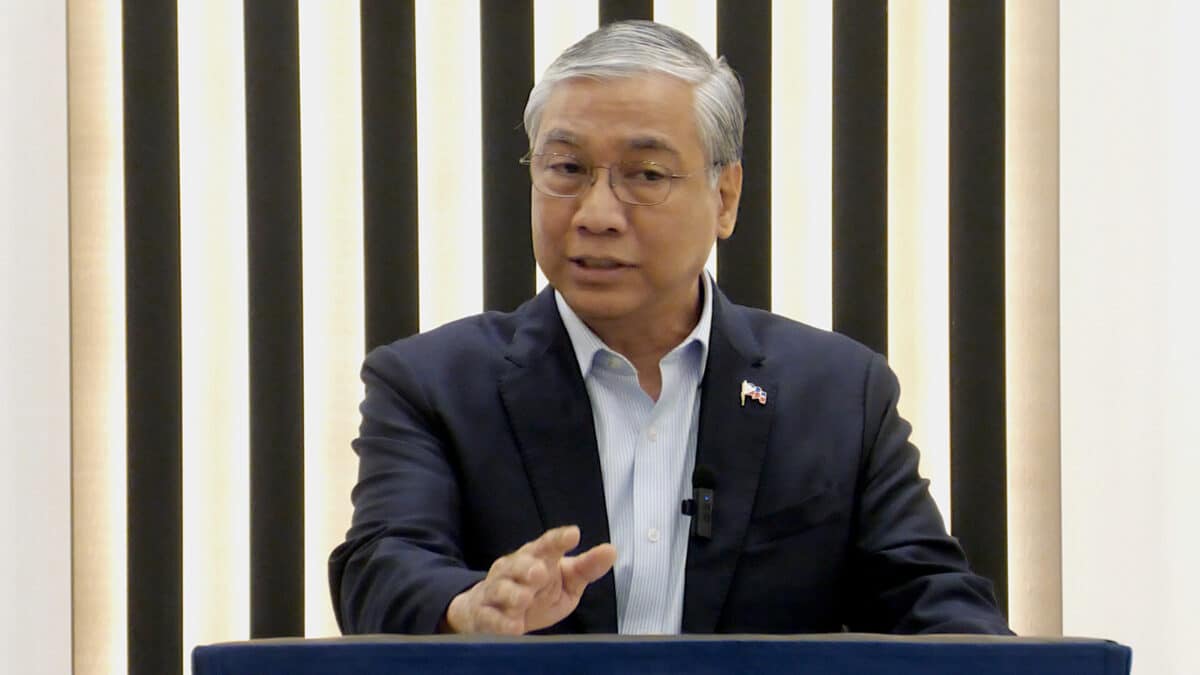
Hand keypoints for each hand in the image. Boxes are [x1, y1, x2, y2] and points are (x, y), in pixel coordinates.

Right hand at [443, 525, 616, 634]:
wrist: (489, 611)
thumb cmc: (535, 591)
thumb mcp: (566, 580)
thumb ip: (586, 568)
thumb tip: (611, 551)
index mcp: (536, 557)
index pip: (547, 545)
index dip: (558, 539)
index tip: (573, 534)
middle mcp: (513, 570)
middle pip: (519, 564)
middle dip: (528, 567)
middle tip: (540, 572)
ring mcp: (496, 591)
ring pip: (501, 589)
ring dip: (512, 593)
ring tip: (524, 599)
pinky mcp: (485, 615)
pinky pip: (490, 618)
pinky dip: (500, 623)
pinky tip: (513, 627)